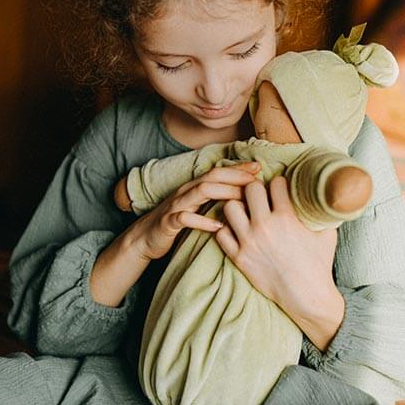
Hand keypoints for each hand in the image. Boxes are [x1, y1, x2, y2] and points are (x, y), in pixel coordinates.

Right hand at [127, 162, 260, 259]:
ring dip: (224, 193)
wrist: (145, 237)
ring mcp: (176, 205)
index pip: (219, 171)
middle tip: (255, 180)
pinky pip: (185, 218)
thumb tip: (245, 197)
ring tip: (243, 199)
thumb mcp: (197, 208)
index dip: (238, 168)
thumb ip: (215, 200)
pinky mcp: (168, 222)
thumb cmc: (177, 222)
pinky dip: (202, 221)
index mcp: (194, 187)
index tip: (259, 168)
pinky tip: (218, 227)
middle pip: (212, 176)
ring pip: (201, 191)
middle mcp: (186, 192)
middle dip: (235, 175)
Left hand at [215, 176, 340, 326]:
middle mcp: (264, 226)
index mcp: (286, 217)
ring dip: (238, 207)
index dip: (279, 183)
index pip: (275, 183)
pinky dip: (228, 230)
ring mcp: (249, 242)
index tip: (279, 188)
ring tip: (246, 212)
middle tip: (260, 196)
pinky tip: (237, 231)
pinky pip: (221, 234)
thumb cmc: (319, 264)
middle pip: (250, 189)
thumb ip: (321, 213)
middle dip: (256, 189)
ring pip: (230, 207)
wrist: (305, 296)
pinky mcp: (239, 257)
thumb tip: (325, 196)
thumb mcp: (327, 233)